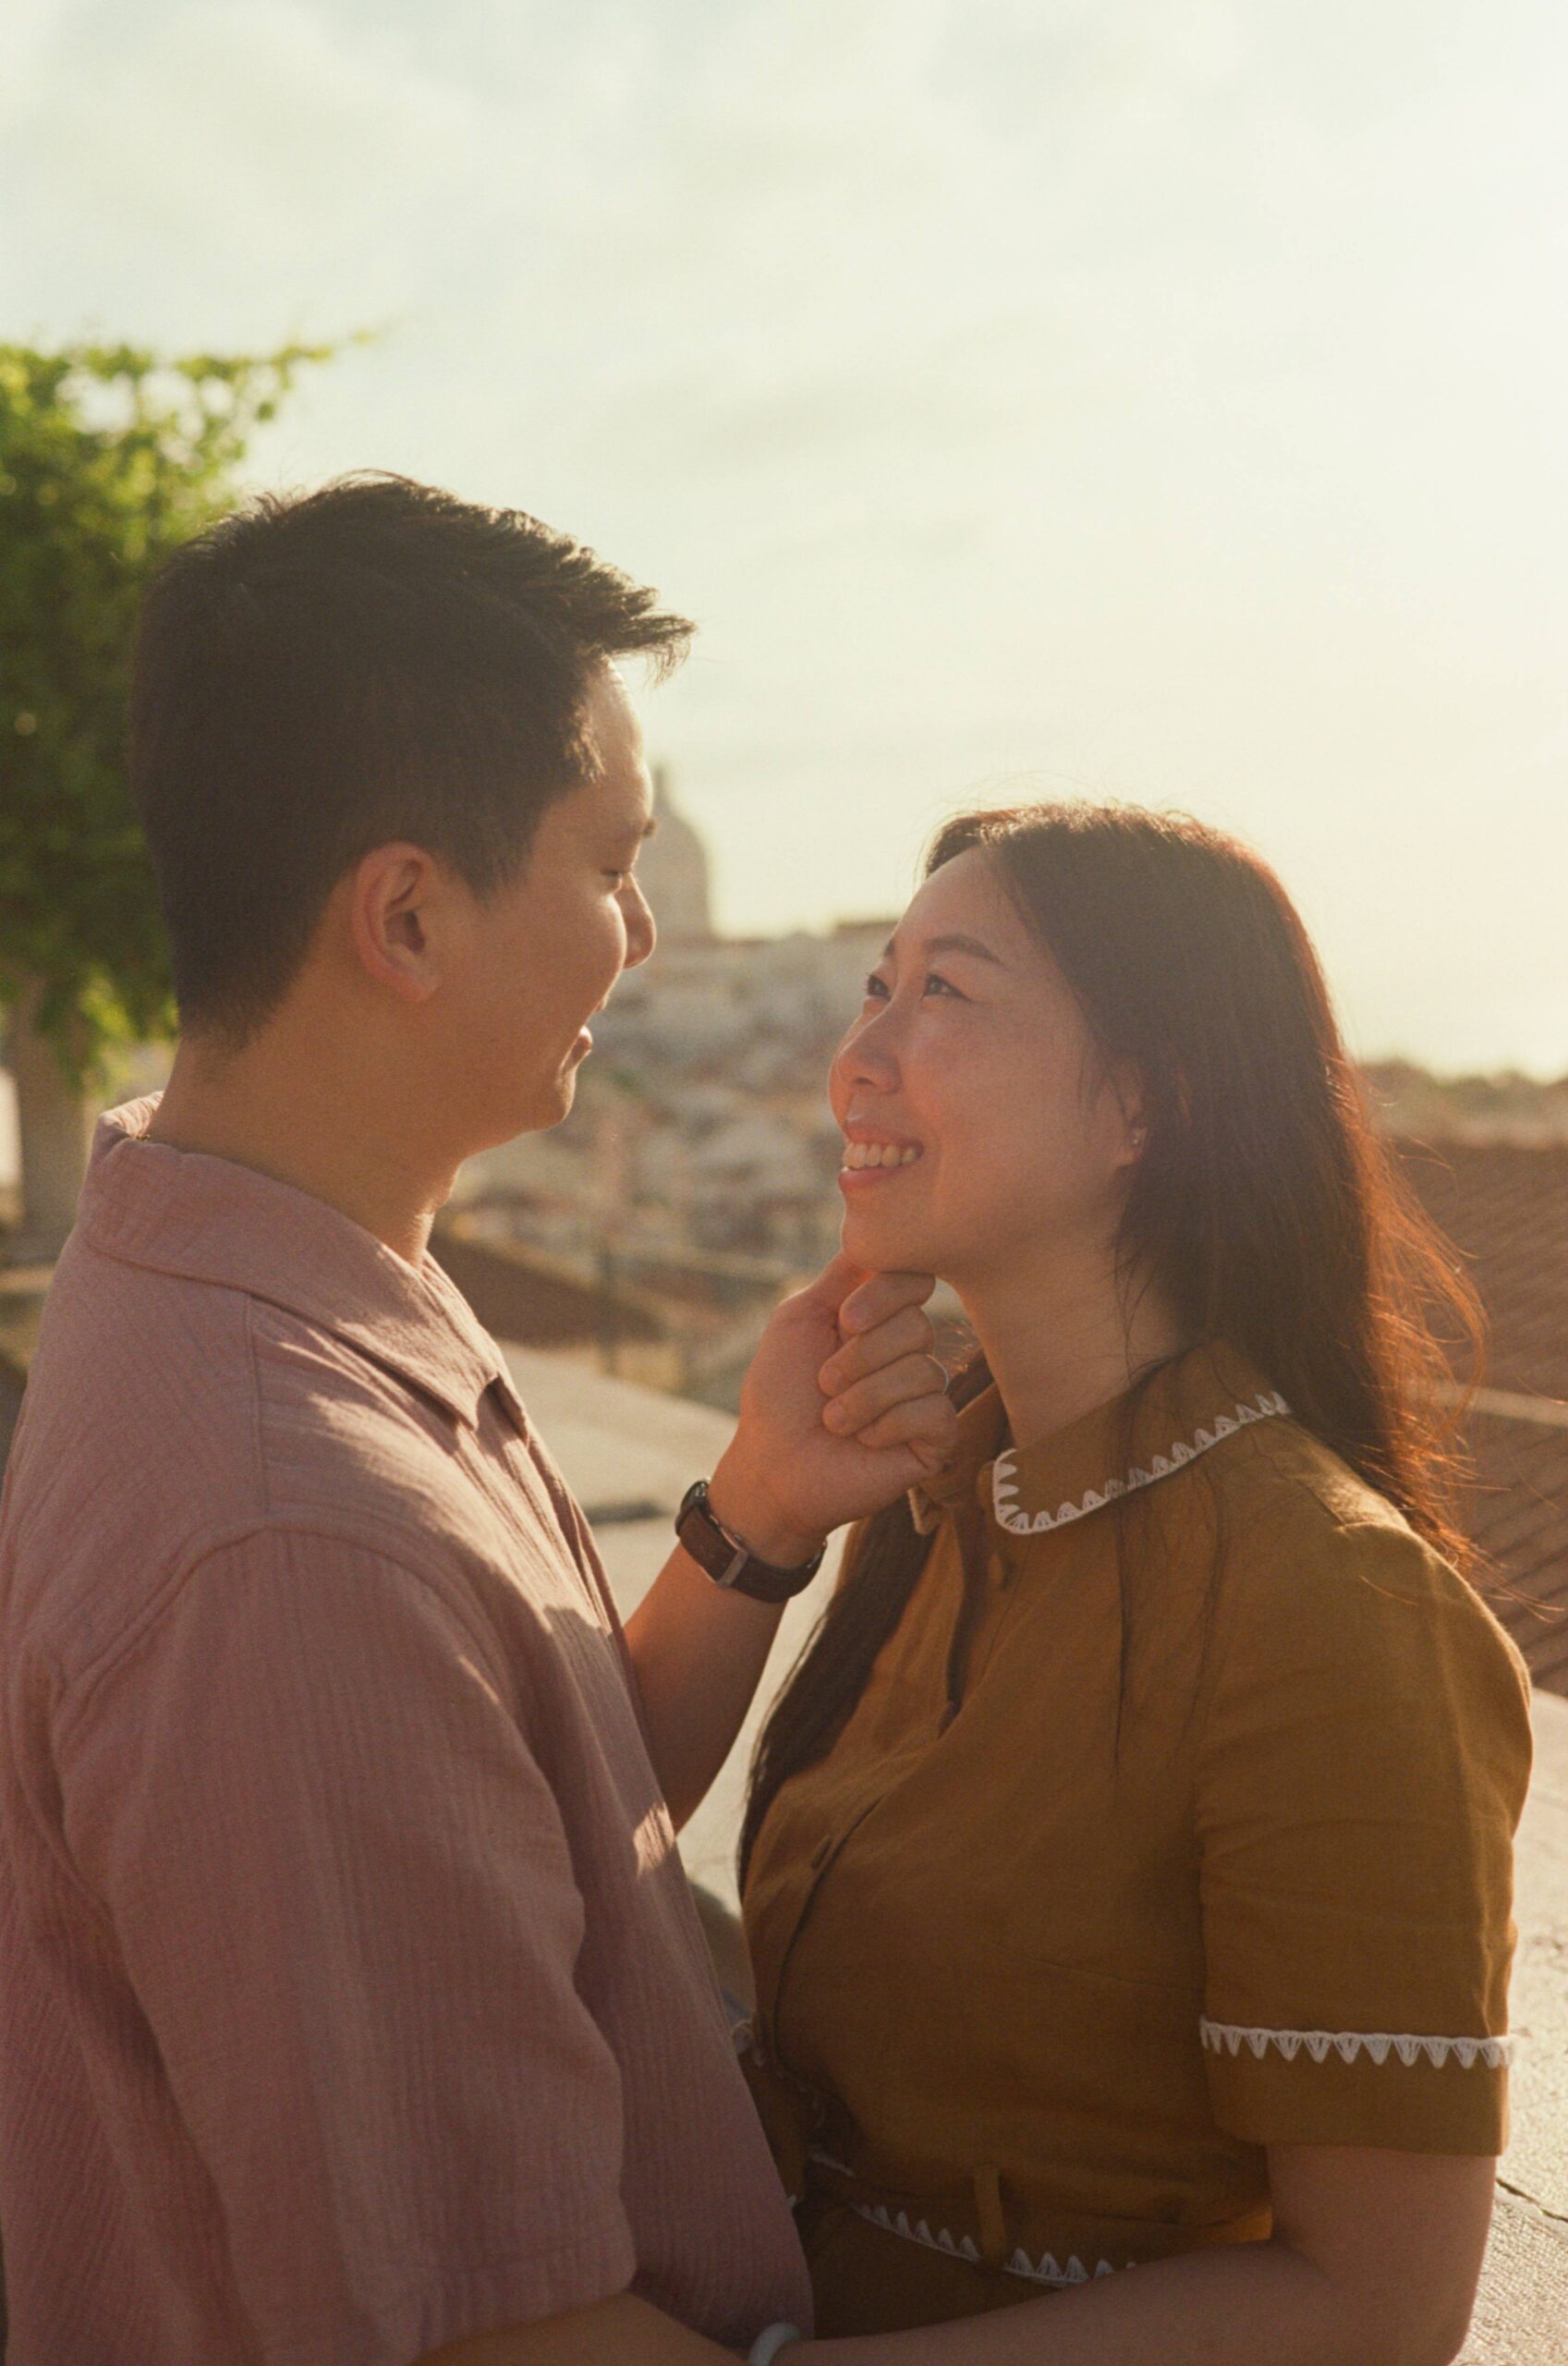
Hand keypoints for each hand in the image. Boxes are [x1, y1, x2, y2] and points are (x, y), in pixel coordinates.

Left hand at [711, 1253, 957, 1564]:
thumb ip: (841, 1275)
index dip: (883, 1296)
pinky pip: (935, 1411)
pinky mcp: (935, 1437)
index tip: (845, 1321)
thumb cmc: (778, 1394)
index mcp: (879, 1319)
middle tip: (824, 1384)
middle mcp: (907, 1351)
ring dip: (863, 1398)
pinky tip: (865, 1441)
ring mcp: (924, 1395)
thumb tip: (874, 1228)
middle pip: (917, 1325)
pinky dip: (887, 1425)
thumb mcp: (799, 1318)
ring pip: (922, 1370)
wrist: (772, 1466)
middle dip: (859, 1357)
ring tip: (834, 1420)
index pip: (914, 1279)